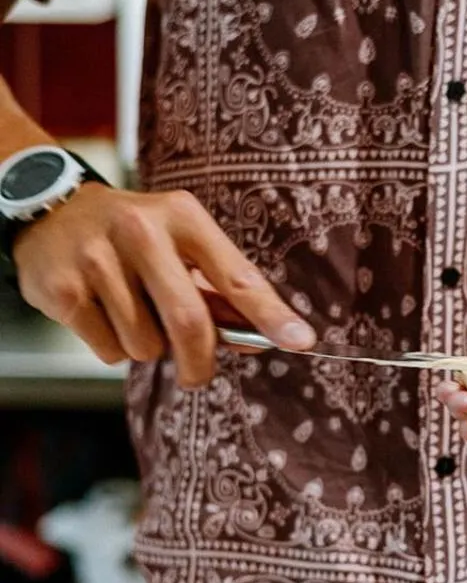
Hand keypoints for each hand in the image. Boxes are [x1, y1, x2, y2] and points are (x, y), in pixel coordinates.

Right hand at [14, 183, 315, 387]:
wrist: (50, 209)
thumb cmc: (131, 234)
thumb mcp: (178, 242)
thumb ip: (216, 290)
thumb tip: (255, 339)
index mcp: (182, 217)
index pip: (236, 275)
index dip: (270, 314)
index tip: (301, 340)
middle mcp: (141, 232)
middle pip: (190, 323)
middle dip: (200, 362)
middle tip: (198, 373)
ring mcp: (98, 259)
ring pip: (146, 345)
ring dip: (146, 347)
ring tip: (130, 312)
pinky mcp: (63, 290)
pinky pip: (108, 350)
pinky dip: (111, 346)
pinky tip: (100, 312)